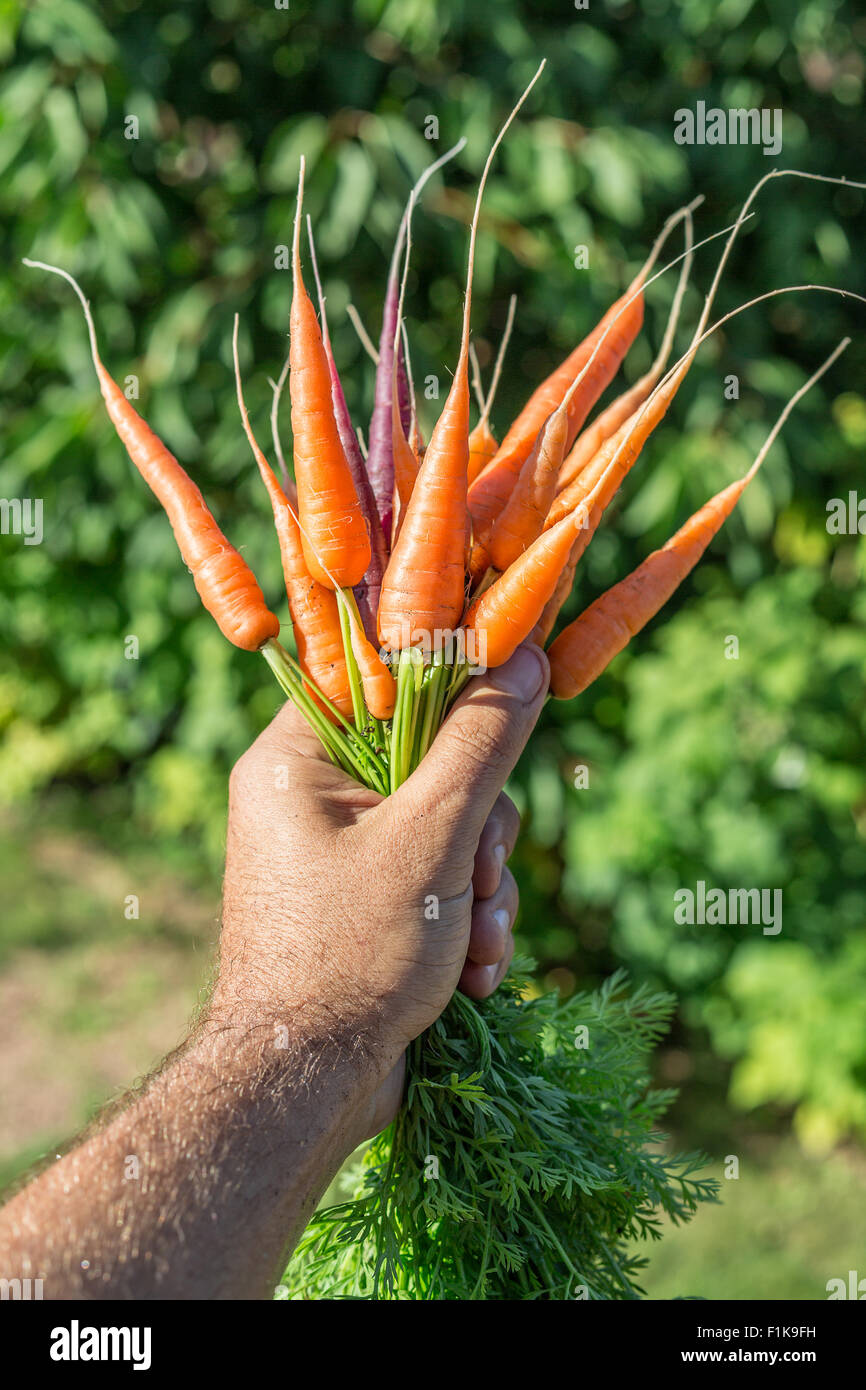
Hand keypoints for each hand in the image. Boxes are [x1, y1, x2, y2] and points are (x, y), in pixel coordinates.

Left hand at [215, 642, 548, 1136]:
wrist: (306, 1088)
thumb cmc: (352, 955)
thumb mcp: (432, 838)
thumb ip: (482, 742)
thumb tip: (525, 653)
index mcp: (294, 760)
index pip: (381, 679)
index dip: (451, 684)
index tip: (507, 697)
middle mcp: (308, 800)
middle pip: (428, 761)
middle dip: (480, 829)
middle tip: (484, 873)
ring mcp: (337, 856)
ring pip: (445, 828)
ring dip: (481, 887)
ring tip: (478, 943)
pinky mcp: (365, 905)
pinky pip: (433, 880)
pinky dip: (463, 921)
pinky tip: (472, 973)